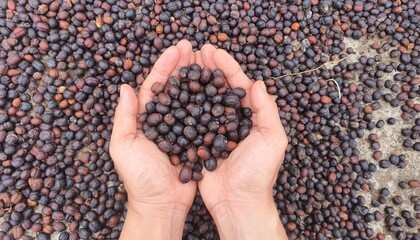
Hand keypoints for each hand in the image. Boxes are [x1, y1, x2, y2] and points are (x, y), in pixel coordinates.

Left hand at [110, 40, 196, 239]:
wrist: (161, 203)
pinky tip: (217, 89)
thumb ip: (125, 117)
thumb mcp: (124, 146)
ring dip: (197, 79)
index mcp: (145, 119)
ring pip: (190, 99)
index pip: (156, 86)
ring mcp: (180, 129)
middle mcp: (163, 120)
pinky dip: (209, 102)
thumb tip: (125, 87)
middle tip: (194, 48)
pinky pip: (203, 118)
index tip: (177, 49)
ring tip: (207, 62)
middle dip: (183, 66)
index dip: (165, 66)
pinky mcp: (195, 140)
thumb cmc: (139, 177)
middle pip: (174, 87)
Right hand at [195, 45, 288, 239]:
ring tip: (182, 65)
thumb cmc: (259, 173)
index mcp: (251, 116)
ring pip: (203, 100)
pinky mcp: (201, 142)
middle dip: (207, 68)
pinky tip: (174, 93)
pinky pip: (191, 120)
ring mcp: (215, 130)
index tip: (212, 50)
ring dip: (194, 82)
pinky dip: (184, 105)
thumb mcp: (273, 140)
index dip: (226, 66)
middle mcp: (232, 120)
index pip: (237, 84)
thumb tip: (258, 83)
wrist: (238, 202)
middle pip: (218, 88)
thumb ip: (268, 111)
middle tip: (194, 51)